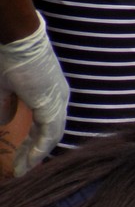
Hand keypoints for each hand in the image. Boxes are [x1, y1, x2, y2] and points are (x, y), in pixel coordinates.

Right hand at [0, 15, 68, 174]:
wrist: (16, 36)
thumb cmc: (7, 55)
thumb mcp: (3, 86)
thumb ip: (5, 104)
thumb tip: (6, 121)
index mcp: (49, 93)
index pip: (45, 124)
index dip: (33, 142)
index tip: (21, 156)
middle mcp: (58, 98)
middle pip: (49, 133)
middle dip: (33, 152)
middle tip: (21, 169)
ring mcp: (58, 101)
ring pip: (50, 136)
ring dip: (34, 155)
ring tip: (21, 170)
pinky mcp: (52, 103)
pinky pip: (49, 134)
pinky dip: (38, 149)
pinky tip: (28, 162)